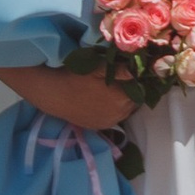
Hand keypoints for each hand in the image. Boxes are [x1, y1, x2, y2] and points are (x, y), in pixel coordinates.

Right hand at [0, 62, 134, 135]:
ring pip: (124, 112)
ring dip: (122, 102)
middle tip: (121, 81)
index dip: (136, 81)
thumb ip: (120, 70)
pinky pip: (113, 118)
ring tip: (111, 90)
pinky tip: (103, 101)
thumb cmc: (76, 76)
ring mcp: (108, 123)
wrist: (53, 94)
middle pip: (133, 102)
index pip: (140, 90)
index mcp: (123, 99)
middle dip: (130, 92)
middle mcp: (119, 115)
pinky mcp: (98, 127)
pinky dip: (112, 110)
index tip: (130, 73)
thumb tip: (138, 70)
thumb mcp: (98, 67)